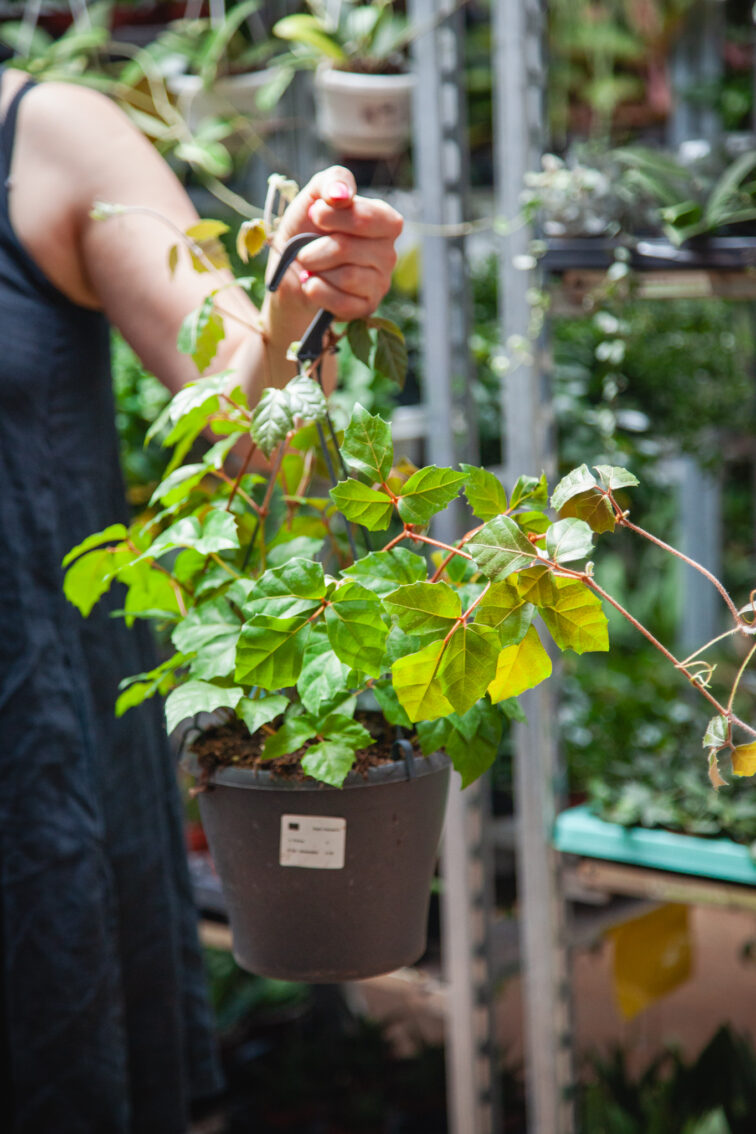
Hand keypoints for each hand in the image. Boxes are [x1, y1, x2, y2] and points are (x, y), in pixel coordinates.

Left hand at [267, 166, 402, 323]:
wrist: (291, 270)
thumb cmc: (307, 229)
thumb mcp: (314, 196)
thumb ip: (332, 181)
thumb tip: (342, 194)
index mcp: (384, 222)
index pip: (368, 218)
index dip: (335, 217)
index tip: (315, 215)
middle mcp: (389, 253)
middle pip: (350, 248)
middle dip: (316, 248)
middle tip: (304, 248)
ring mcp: (380, 283)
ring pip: (347, 277)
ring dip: (316, 270)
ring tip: (308, 267)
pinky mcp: (366, 307)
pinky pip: (343, 302)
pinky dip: (318, 292)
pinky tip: (311, 285)